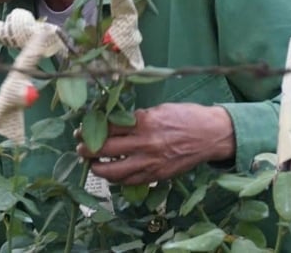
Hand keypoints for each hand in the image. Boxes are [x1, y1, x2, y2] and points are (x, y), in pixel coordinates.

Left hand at [78, 104, 235, 184]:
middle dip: (86, 149)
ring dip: (97, 168)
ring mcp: (150, 162)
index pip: (107, 127)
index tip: (81, 129)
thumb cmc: (186, 117)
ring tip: (91, 164)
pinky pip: (129, 181)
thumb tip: (114, 123)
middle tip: (79, 148)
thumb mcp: (159, 109)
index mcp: (144, 122)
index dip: (90, 129)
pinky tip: (111, 174)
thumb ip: (136, 118)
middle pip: (104, 149)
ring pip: (113, 171)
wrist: (211, 135)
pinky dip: (117, 178)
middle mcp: (145, 143)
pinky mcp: (157, 175)